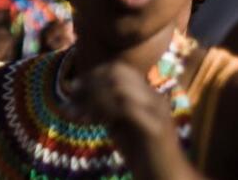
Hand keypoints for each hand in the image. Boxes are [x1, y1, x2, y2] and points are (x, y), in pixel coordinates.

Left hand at [73, 61, 192, 177]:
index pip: (118, 69)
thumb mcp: (117, 124)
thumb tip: (72, 99)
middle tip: (73, 100)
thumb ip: (102, 108)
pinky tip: (94, 123)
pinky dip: (104, 111)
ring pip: (119, 87)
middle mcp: (154, 97)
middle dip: (90, 84)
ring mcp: (157, 111)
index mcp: (147, 94)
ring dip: (94, 99)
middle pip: (117, 73)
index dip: (92, 75)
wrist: (166, 177)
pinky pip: (125, 107)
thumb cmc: (141, 153)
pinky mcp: (156, 128)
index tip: (72, 88)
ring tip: (82, 115)